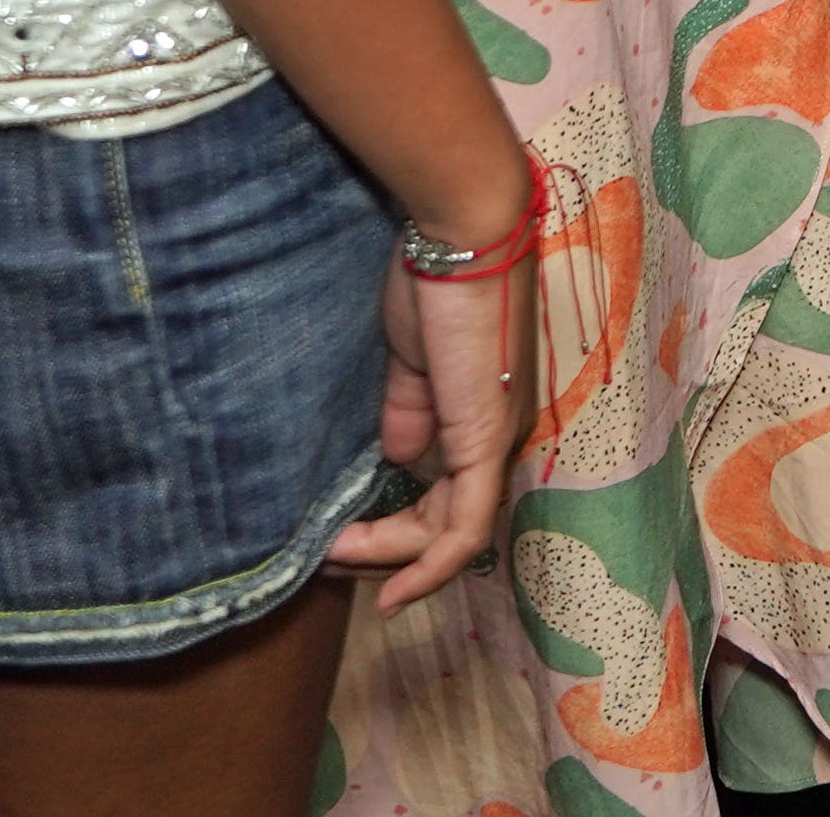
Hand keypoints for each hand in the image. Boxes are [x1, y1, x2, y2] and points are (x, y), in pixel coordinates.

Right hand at [339, 236, 532, 609]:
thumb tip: (397, 460)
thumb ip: (409, 410)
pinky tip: (395, 592)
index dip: (400, 527)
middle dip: (390, 549)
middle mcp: (497, 437)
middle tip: (333, 557)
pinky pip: (466, 527)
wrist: (463, 236)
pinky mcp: (485, 441)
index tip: (344, 538)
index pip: (447, 492)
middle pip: (448, 522)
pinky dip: (431, 567)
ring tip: (340, 563)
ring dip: (397, 559)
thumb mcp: (413, 360)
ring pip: (453, 533)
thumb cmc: (436, 283)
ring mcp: (495, 442)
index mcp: (481, 414)